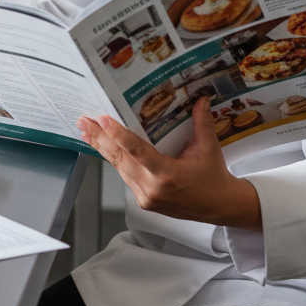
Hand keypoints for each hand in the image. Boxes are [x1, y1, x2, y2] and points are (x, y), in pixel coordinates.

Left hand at [76, 96, 261, 230]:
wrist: (221, 206)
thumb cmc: (214, 178)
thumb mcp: (209, 148)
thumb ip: (201, 122)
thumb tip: (200, 98)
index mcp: (168, 175)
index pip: (137, 151)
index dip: (117, 134)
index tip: (102, 120)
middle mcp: (152, 188)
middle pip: (120, 158)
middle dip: (100, 138)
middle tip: (84, 120)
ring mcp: (146, 197)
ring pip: (119, 168)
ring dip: (102, 148)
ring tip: (87, 131)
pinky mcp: (144, 201)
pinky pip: (125, 176)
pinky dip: (115, 160)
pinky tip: (104, 147)